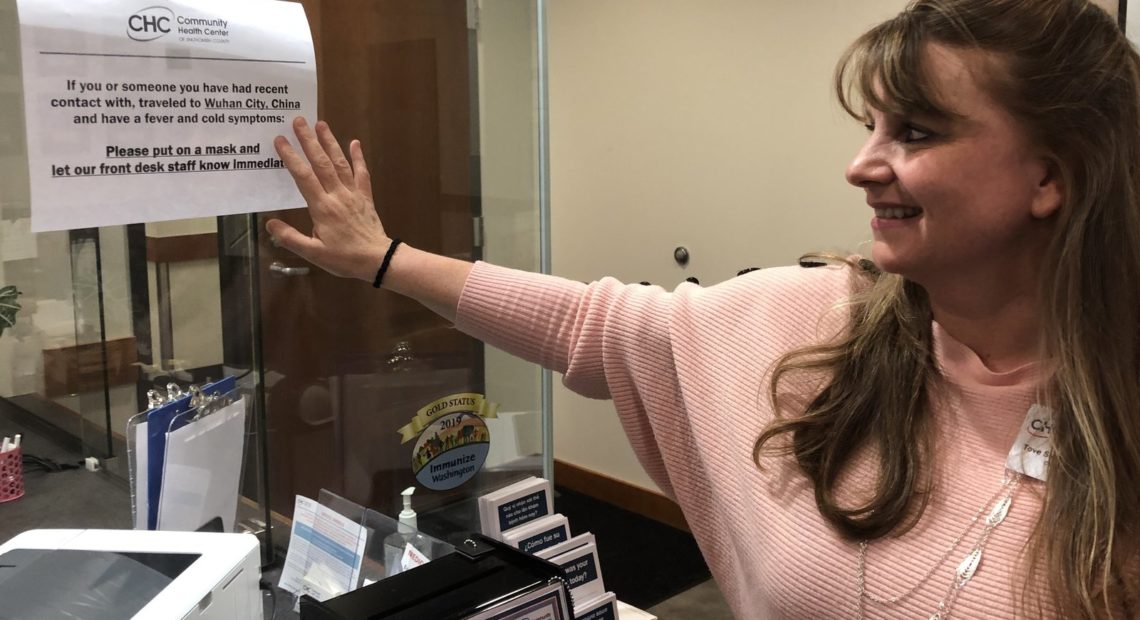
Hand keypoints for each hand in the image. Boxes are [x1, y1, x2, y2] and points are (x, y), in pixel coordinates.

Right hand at [268, 117, 388, 280]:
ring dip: (330, 143)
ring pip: (340, 163)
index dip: (290, 157)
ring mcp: (353, 194)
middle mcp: (337, 195)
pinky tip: (354, 142)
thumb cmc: (344, 258)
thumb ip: (290, 238)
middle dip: (308, 141)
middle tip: (298, 121)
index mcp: (322, 208)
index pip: (303, 177)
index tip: (280, 140)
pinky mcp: (365, 197)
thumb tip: (270, 223)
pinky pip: (362, 174)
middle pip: (320, 163)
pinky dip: (358, 157)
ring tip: (321, 124)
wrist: (377, 260)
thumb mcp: (313, 253)